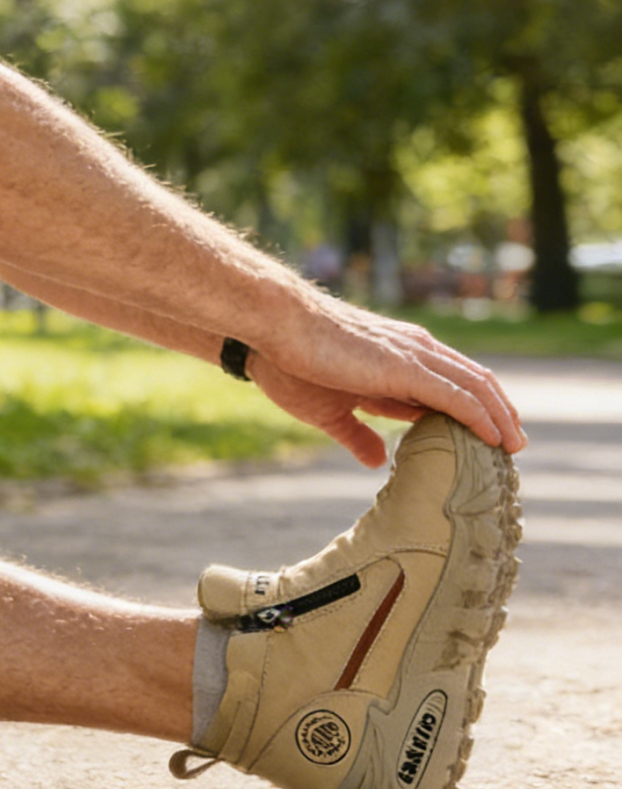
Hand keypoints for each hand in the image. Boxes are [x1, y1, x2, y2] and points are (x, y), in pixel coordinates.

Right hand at [251, 300, 525, 464]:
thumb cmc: (290, 363)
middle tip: (513, 444)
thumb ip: (356, 432)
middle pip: (473, 380)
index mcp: (395, 356)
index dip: (472, 410)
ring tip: (514, 446)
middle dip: (498, 411)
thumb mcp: (330, 409)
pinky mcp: (406, 366)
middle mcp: (413, 349)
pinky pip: (458, 394)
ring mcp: (412, 355)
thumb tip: (377, 460)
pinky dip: (481, 416)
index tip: (487, 438)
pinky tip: (495, 437)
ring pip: (475, 385)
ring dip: (500, 416)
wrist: (274, 328)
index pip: (448, 382)